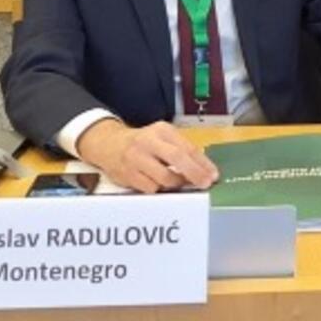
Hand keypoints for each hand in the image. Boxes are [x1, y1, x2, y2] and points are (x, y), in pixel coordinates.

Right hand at [77, 119, 218, 193]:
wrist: (108, 144)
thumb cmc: (143, 142)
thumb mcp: (161, 137)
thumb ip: (180, 149)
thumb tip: (203, 168)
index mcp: (161, 130)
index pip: (186, 146)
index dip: (202, 163)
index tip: (213, 174)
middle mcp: (149, 142)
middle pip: (177, 158)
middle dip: (194, 173)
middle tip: (205, 184)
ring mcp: (137, 159)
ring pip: (164, 177)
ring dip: (177, 184)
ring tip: (182, 184)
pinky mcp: (128, 175)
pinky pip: (150, 188)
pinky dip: (160, 189)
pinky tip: (162, 186)